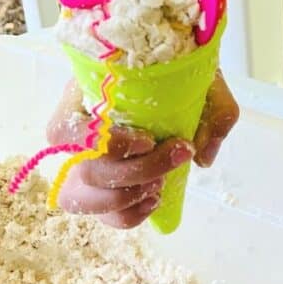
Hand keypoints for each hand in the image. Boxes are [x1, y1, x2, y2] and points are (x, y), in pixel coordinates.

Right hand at [45, 70, 238, 227]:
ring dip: (128, 197)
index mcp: (84, 95)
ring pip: (82, 199)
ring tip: (161, 181)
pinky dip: (130, 214)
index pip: (65, 131)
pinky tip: (155, 198)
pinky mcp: (101, 185)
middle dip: (137, 173)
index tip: (149, 139)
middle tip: (177, 155)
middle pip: (85, 172)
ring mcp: (83, 161)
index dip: (107, 144)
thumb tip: (203, 157)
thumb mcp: (205, 78)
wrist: (180, 72)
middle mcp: (76, 130)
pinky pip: (102, 214)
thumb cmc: (183, 68)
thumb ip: (217, 111)